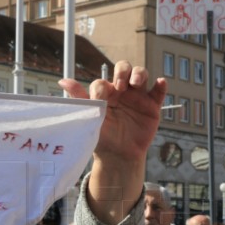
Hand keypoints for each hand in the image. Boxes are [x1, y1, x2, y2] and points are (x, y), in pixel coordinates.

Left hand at [60, 62, 166, 224]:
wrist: (119, 156)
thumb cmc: (102, 137)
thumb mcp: (90, 118)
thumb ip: (79, 99)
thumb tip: (62, 80)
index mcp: (104, 93)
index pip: (103, 81)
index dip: (102, 86)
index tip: (100, 98)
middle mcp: (121, 91)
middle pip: (124, 69)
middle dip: (122, 71)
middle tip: (120, 84)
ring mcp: (137, 97)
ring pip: (141, 75)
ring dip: (139, 73)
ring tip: (136, 82)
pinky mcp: (152, 106)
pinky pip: (158, 92)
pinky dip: (161, 86)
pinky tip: (160, 83)